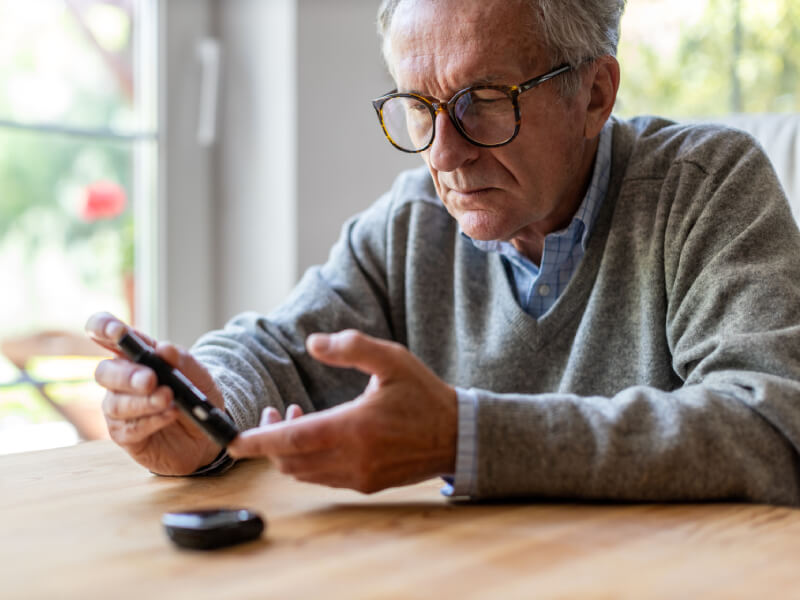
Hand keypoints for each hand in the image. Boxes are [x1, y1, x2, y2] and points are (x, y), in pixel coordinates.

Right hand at [86, 312, 221, 474]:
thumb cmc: (197, 395)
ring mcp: (120, 408)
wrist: (208, 431)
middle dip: (127, 375)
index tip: (116, 330)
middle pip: (105, 372)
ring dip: (143, 401)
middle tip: (150, 379)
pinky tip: (169, 415)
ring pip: (116, 404)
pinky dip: (151, 421)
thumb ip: (182, 360)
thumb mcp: (199, 374)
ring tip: (168, 399)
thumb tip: (163, 348)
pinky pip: (128, 429)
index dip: (103, 327)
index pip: (106, 335)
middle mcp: (121, 380)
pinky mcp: (125, 435)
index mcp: (135, 355)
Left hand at [228, 330, 457, 493]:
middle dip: (271, 441)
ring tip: (297, 420)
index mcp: (355, 427)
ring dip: (290, 451)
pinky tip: (320, 437)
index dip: (258, 441)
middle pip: (290, 461)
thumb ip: (351, 348)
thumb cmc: (423, 394)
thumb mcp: (392, 359)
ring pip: (304, 473)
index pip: (293, 440)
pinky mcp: (366, 484)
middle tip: (276, 412)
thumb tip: (314, 343)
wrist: (457, 435)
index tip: (233, 441)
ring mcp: (359, 475)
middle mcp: (353, 458)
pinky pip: (323, 478)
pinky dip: (309, 461)